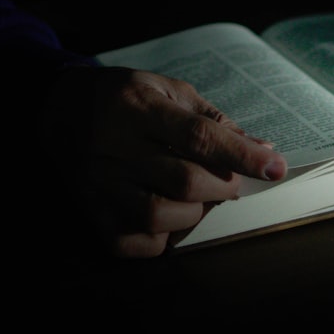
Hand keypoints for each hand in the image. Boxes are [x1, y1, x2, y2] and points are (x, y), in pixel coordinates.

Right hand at [40, 66, 287, 257]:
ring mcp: (100, 183)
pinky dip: (160, 239)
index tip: (275, 168)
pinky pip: (132, 242)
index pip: (199, 136)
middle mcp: (116, 146)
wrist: (58, 109)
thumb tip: (262, 150)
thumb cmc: (124, 98)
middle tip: (228, 182)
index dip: (241, 155)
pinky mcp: (91, 211)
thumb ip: (213, 120)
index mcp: (139, 107)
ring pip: (158, 215)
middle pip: (184, 180)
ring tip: (197, 200)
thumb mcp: (167, 90)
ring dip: (193, 214)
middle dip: (222, 186)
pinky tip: (168, 220)